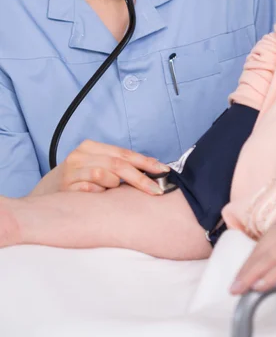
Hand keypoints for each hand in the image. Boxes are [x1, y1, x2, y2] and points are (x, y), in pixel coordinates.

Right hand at [31, 139, 168, 195]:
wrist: (43, 197)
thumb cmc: (75, 181)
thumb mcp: (94, 166)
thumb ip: (117, 165)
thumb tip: (152, 169)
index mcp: (90, 147)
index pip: (124, 153)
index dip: (146, 162)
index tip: (163, 171)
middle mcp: (80, 155)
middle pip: (118, 164)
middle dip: (141, 178)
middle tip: (157, 190)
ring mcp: (72, 171)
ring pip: (105, 176)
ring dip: (113, 185)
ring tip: (110, 191)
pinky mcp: (66, 188)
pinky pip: (91, 191)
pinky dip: (99, 194)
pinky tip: (97, 197)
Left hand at [230, 195, 275, 294]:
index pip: (267, 238)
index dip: (254, 255)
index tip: (245, 268)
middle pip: (263, 247)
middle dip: (247, 267)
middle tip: (234, 284)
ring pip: (269, 256)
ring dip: (252, 274)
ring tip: (239, 288)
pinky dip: (270, 275)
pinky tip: (260, 285)